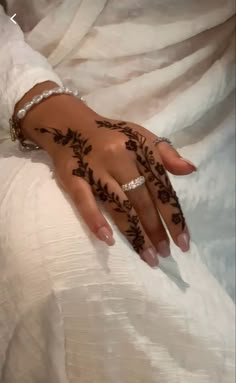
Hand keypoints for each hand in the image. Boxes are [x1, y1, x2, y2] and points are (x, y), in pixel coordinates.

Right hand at [16, 82, 195, 266]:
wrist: (70, 124)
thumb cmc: (112, 134)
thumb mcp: (142, 135)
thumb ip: (166, 153)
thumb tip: (190, 169)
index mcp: (140, 150)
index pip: (161, 187)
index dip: (173, 215)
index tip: (183, 241)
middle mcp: (120, 159)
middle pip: (142, 200)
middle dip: (155, 230)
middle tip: (165, 255)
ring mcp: (95, 169)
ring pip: (118, 204)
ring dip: (134, 232)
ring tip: (147, 256)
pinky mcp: (73, 177)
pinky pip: (84, 200)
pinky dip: (95, 219)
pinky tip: (107, 239)